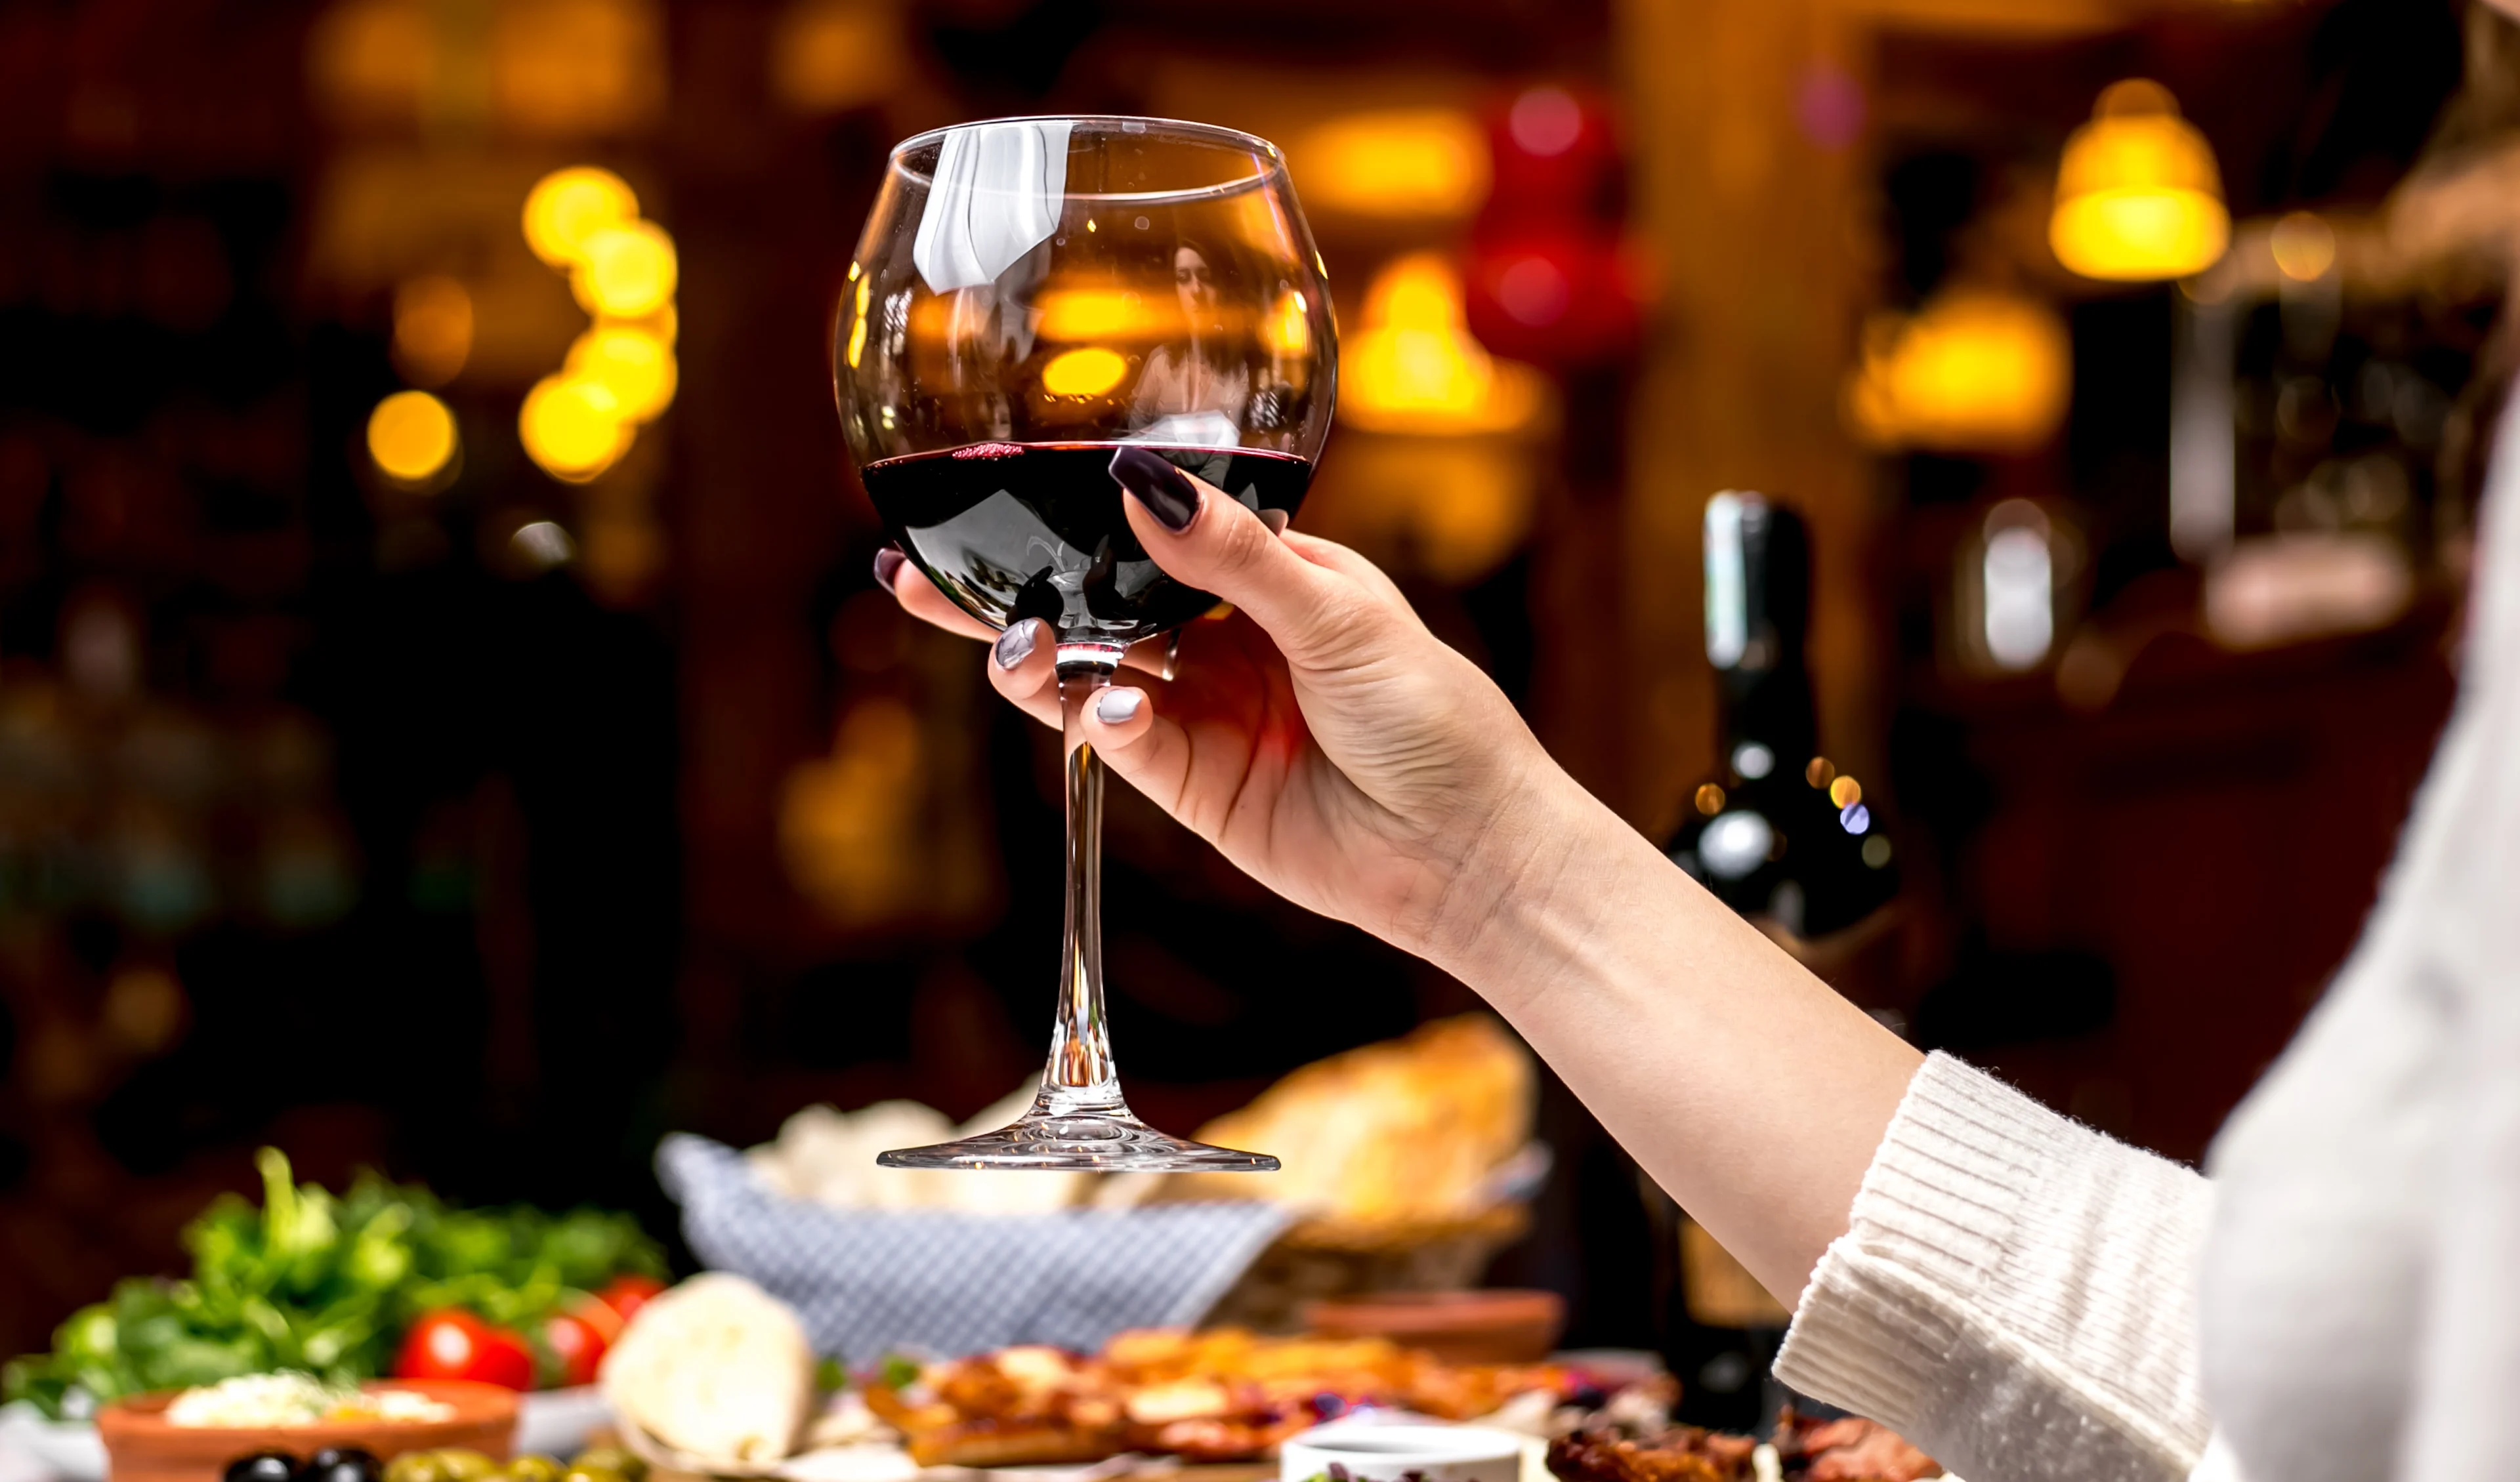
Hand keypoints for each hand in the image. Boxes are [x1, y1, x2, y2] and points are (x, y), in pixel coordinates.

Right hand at [880, 469, 1587, 967]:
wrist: (1467, 849)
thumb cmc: (1434, 718)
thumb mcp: (1337, 614)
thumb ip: (1233, 556)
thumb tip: (1140, 483)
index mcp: (1266, 577)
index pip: (1148, 534)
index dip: (1071, 521)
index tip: (991, 495)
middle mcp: (1221, 641)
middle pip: (1091, 605)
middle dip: (1009, 592)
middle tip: (916, 575)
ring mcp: (1201, 713)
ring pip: (1087, 673)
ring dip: (1039, 657)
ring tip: (1017, 644)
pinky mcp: (1190, 784)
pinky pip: (1121, 740)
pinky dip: (1104, 717)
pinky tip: (1117, 705)